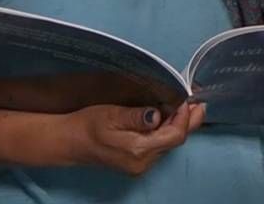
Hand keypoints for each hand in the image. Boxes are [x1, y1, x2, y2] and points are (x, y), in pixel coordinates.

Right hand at [66, 102, 204, 175]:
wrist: (69, 142)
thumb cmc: (88, 125)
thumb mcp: (112, 114)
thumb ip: (136, 116)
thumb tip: (158, 115)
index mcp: (138, 150)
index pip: (175, 135)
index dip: (185, 116)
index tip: (186, 98)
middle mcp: (143, 162)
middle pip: (175, 140)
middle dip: (186, 120)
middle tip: (194, 100)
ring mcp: (141, 165)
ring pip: (169, 143)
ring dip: (177, 125)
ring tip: (181, 105)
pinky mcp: (138, 162)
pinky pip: (160, 146)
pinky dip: (166, 131)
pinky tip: (166, 117)